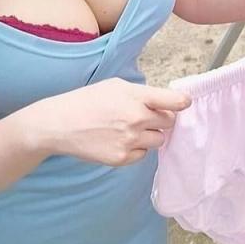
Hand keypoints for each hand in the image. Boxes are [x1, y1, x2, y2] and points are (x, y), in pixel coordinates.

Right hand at [46, 78, 190, 165]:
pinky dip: (136, 149)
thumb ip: (142, 94)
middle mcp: (136, 118)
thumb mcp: (115, 86)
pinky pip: (143, 155)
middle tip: (144, 116)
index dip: (182, 103)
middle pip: (169, 123)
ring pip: (158, 141)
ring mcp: (130, 140)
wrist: (59, 124)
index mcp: (136, 96)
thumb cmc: (87, 101)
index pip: (174, 101)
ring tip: (129, 129)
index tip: (184, 104)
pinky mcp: (122, 158)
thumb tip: (166, 103)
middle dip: (161, 119)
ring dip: (150, 135)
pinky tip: (119, 140)